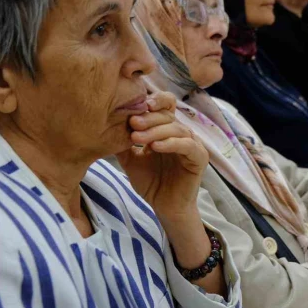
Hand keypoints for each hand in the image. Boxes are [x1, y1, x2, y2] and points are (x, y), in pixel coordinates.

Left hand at [115, 91, 207, 218]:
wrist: (164, 207)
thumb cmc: (151, 183)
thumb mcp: (131, 161)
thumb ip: (124, 144)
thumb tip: (108, 126)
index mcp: (167, 129)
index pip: (166, 106)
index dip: (156, 100)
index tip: (137, 105)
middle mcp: (182, 133)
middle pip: (168, 116)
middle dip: (149, 118)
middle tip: (132, 123)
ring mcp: (193, 144)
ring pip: (176, 129)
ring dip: (155, 131)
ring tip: (137, 138)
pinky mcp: (199, 157)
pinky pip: (187, 145)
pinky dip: (171, 143)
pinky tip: (155, 147)